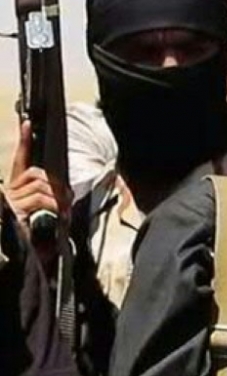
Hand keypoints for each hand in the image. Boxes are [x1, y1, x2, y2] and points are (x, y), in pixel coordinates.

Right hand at [5, 121, 69, 250]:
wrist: (12, 253)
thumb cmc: (30, 231)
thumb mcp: (41, 213)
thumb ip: (49, 201)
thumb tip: (66, 198)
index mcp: (15, 188)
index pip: (19, 159)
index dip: (23, 141)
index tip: (27, 123)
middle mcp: (8, 190)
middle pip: (37, 174)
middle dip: (57, 184)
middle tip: (69, 198)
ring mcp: (9, 200)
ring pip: (40, 185)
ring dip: (58, 196)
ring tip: (65, 210)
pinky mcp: (13, 210)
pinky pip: (39, 199)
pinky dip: (53, 205)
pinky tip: (57, 215)